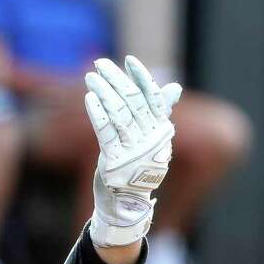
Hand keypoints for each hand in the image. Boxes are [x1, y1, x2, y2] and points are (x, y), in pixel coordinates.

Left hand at [84, 55, 182, 246]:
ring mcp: (133, 150)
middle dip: (116, 79)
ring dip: (103, 92)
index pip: (152, 97)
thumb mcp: (152, 140)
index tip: (129, 60)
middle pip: (133, 101)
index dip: (141, 77)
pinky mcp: (115, 161)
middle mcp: (150, 138)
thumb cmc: (138, 167)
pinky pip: (105, 132)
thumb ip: (159, 113)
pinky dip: (97, 113)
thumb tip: (173, 86)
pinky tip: (89, 98)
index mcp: (161, 131)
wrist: (128, 203)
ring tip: (91, 76)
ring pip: (119, 114)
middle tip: (101, 63)